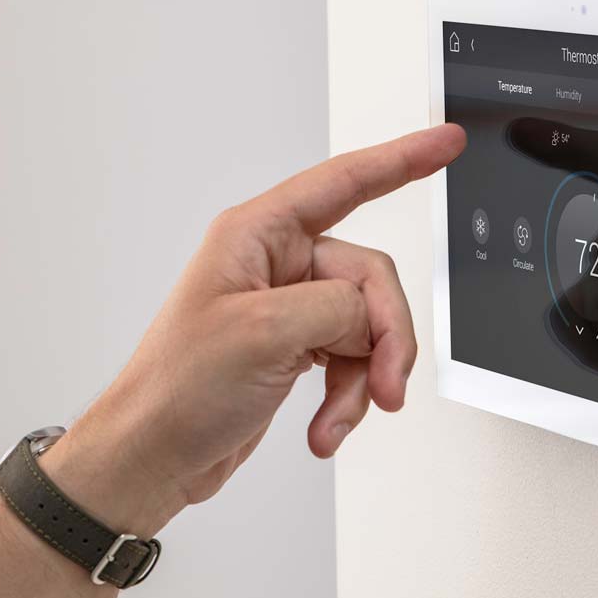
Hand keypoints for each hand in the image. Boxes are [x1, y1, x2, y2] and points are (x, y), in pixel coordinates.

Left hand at [48, 124, 465, 536]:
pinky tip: (325, 427)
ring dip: (364, 377)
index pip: (344, 182)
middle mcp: (274, 263)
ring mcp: (286, 307)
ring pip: (366, 325)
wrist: (153, 455)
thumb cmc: (176, 389)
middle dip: (383, 336)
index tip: (445, 142)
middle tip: (384, 384)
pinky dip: (348, 397)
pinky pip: (352, 359)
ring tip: (337, 417)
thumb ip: (336, 306)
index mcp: (256, 235)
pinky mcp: (293, 347)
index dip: (401, 159)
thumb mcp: (262, 333)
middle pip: (369, 277)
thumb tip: (370, 314)